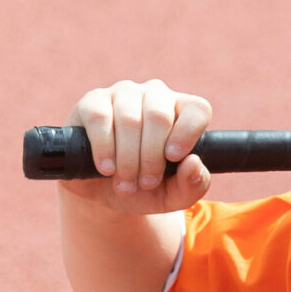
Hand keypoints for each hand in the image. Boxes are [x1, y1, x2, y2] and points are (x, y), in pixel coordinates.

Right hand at [63, 79, 211, 214]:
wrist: (104, 195)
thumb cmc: (146, 190)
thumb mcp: (174, 196)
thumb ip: (193, 185)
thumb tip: (193, 163)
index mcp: (182, 113)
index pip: (197, 110)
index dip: (188, 133)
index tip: (173, 158)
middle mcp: (155, 96)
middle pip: (159, 116)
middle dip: (151, 157)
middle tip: (145, 183)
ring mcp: (123, 95)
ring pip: (129, 119)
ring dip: (128, 159)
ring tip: (125, 184)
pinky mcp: (93, 102)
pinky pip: (99, 118)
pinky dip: (104, 148)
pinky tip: (107, 167)